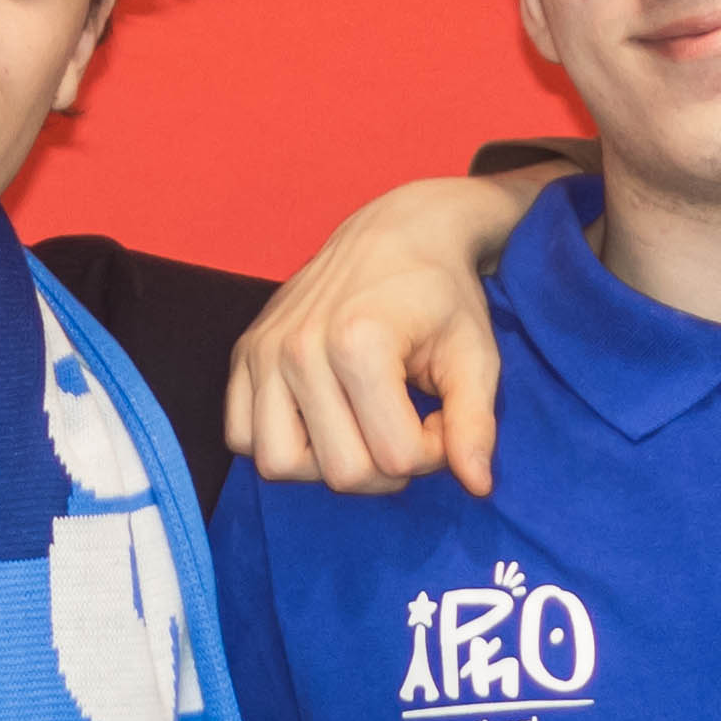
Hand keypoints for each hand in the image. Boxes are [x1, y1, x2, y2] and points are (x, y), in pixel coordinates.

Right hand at [230, 176, 547, 495]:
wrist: (398, 233)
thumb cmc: (442, 296)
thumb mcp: (475, 356)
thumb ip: (475, 424)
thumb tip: (478, 488)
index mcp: (358, 342)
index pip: (394, 459)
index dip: (431, 454)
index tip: (443, 418)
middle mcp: (299, 347)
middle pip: (340, 473)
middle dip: (387, 466)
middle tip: (408, 423)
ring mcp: (263, 351)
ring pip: (279, 465)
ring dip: (328, 464)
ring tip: (363, 428)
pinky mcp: (243, 355)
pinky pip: (242, 437)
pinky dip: (281, 444)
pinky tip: (323, 420)